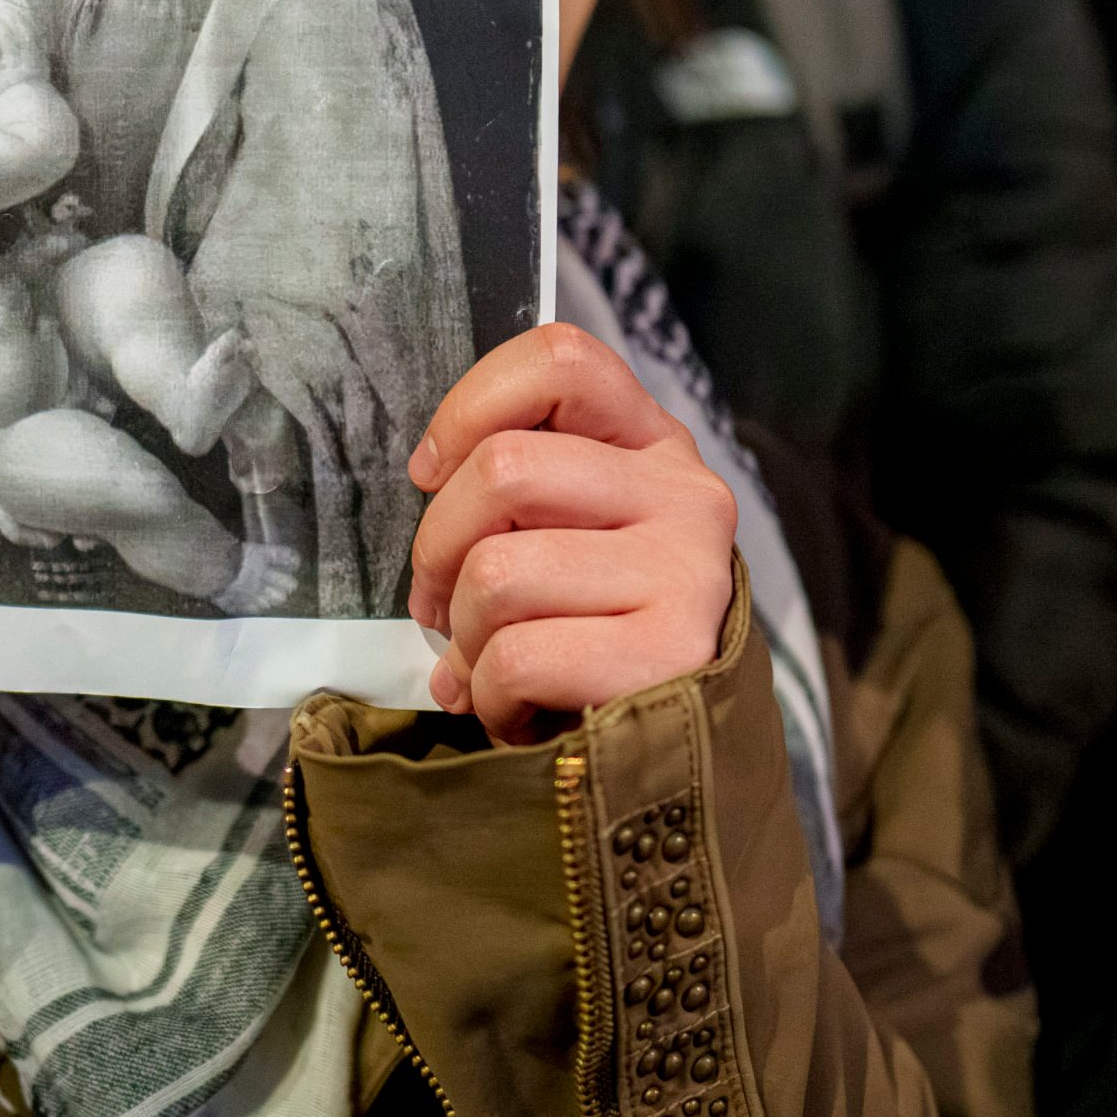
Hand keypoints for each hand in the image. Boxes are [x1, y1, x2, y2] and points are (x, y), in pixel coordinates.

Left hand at [402, 324, 736, 743]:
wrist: (681, 755)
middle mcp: (684, 495)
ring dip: (464, 637)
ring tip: (490, 667)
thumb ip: (521, 493)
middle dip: (436, 549)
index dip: (471, 406)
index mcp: (652, 445)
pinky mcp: (671, 655)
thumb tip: (430, 485)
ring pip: (497, 572)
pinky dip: (490, 697)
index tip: (431, 473)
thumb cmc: (597, 632)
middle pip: (503, 470)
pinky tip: (519, 711)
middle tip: (439, 604)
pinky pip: (518, 656)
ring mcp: (685, 573)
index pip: (560, 361)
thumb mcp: (572, 536)